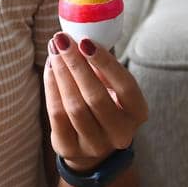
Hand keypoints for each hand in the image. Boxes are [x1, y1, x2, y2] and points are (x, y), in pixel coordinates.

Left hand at [44, 32, 147, 171]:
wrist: (92, 141)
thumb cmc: (104, 100)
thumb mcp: (113, 85)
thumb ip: (102, 65)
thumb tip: (80, 37)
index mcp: (137, 113)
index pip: (125, 86)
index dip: (105, 63)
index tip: (86, 41)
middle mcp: (121, 133)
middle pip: (95, 97)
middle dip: (76, 65)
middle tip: (62, 40)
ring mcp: (95, 145)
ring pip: (74, 106)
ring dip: (61, 74)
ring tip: (54, 50)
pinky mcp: (70, 149)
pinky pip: (57, 115)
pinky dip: (51, 88)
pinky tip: (50, 68)